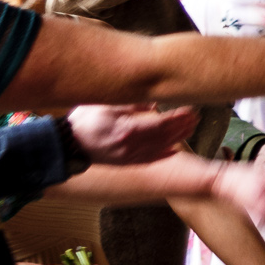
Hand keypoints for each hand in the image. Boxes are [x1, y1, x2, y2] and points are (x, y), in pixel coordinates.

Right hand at [68, 104, 196, 163]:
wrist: (69, 144)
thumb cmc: (85, 120)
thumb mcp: (106, 105)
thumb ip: (131, 104)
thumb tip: (153, 102)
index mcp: (127, 129)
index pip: (162, 123)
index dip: (179, 117)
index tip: (191, 110)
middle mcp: (132, 145)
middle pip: (166, 136)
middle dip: (183, 126)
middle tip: (195, 116)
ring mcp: (130, 156)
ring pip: (161, 148)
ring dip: (178, 138)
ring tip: (190, 128)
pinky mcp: (127, 162)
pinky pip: (151, 159)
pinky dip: (165, 154)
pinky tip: (175, 149)